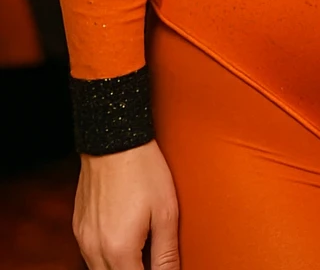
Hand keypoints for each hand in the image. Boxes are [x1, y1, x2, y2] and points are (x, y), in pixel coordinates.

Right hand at [73, 140, 179, 269]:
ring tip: (140, 250)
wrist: (114, 138)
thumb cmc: (143, 169)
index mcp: (119, 250)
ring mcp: (83, 238)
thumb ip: (167, 253)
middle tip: (150, 259)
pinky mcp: (78, 226)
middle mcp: (94, 249)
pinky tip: (123, 239)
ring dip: (119, 267)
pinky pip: (90, 254)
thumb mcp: (166, 212)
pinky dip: (106, 256)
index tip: (161, 268)